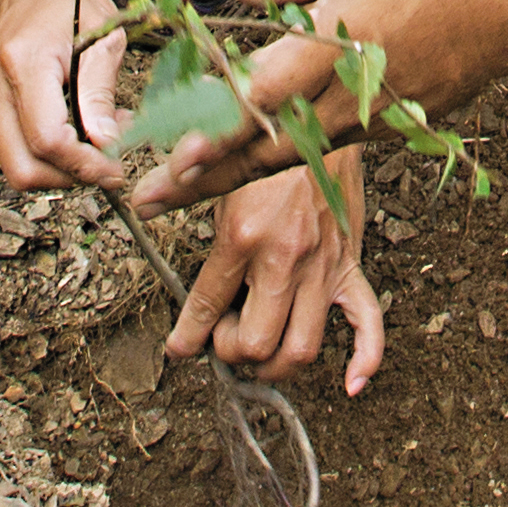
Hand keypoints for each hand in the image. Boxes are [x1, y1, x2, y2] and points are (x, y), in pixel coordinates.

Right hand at [0, 0, 130, 192]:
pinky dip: (47, 155)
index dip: (84, 164)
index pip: (47, 139)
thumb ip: (100, 93)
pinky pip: (14, 151)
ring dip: (60, 168)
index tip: (116, 169)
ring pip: (17, 166)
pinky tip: (75, 129)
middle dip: (70, 177)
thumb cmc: (71, 5)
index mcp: (22, 62)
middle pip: (23, 167)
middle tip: (108, 164)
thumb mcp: (103, 39)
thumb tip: (106, 143)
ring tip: (97, 139)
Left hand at [133, 0, 507, 214]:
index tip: (174, 157)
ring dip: (236, 170)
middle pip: (269, 146)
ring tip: (181, 186)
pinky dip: (285, 153)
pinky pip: (328, 143)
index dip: (218, 130)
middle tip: (147, 198)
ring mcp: (375, 117)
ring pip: (295, 154)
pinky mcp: (392, 127)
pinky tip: (250, 153)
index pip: (268, 97)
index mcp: (342, 40)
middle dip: (205, 176)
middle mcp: (354, 91)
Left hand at [170, 145, 381, 389]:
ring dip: (276, 364)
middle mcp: (285, 258)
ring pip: (302, 348)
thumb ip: (178, 192)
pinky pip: (369, 324)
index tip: (180, 349)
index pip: (206, 305)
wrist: (322, 122)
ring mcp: (323, 267)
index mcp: (243, 235)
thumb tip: (138, 202)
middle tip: (224, 335)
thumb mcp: (218, 171)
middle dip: (233, 351)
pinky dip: (363, 360)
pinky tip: (351, 384)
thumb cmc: (266, 145)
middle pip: (256, 343)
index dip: (187, 337)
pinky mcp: (351, 266)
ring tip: (260, 350)